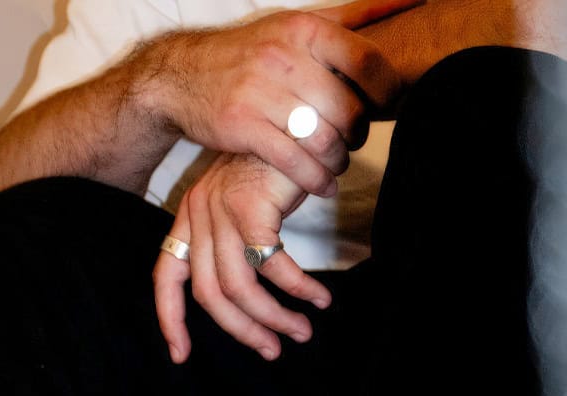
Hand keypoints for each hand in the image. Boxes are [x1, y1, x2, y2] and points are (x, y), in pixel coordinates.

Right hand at [148, 0, 419, 196]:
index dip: (386, 87)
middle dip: (359, 133)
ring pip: (321, 138)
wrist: (182, 77)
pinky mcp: (243, 127)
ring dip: (337, 160)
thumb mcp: (293, 25)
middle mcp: (283, 57)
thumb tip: (405, 0)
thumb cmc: (248, 55)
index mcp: (303, 30)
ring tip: (337, 164)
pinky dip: (314, 179)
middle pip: (345, 107)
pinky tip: (321, 185)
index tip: (391, 103)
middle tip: (356, 141)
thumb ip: (348, 17)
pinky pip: (292, 160)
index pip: (364, 58)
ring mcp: (261, 93)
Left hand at [154, 153, 330, 362]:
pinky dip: (297, 288)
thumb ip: (236, 244)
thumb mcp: (247, 205)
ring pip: (240, 287)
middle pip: (209, 295)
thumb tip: (247, 300)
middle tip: (273, 350)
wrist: (301, 113)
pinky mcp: (251, 206)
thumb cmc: (281, 163)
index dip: (170, 318)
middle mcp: (199, 213)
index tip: (180, 354)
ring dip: (274, 316)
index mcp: (190, 217)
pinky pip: (272, 265)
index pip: (167, 277)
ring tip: (302, 330)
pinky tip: (318, 298)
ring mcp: (221, 210)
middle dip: (242, 330)